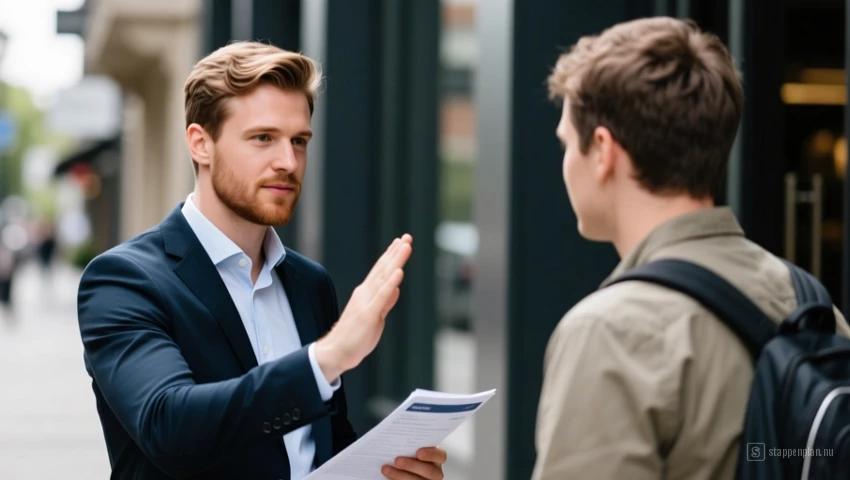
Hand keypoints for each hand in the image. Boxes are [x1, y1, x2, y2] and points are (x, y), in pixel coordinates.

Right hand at [315, 234, 412, 381]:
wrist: (337, 352)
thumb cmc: (355, 336)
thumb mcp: (376, 317)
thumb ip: (385, 302)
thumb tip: (395, 288)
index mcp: (367, 294)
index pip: (381, 271)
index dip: (391, 256)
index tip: (401, 242)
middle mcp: (365, 293)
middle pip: (383, 269)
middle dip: (396, 252)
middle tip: (407, 237)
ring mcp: (366, 302)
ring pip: (383, 278)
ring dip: (395, 261)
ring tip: (405, 246)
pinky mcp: (368, 314)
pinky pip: (382, 296)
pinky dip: (391, 283)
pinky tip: (398, 271)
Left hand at [382, 447, 446, 479]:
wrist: (404, 464)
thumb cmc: (408, 452)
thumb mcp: (412, 446)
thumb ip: (411, 443)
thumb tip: (399, 435)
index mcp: (437, 458)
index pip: (440, 456)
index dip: (431, 454)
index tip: (418, 452)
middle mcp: (435, 472)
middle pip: (428, 471)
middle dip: (411, 465)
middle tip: (397, 460)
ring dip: (400, 475)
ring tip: (386, 469)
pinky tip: (386, 476)